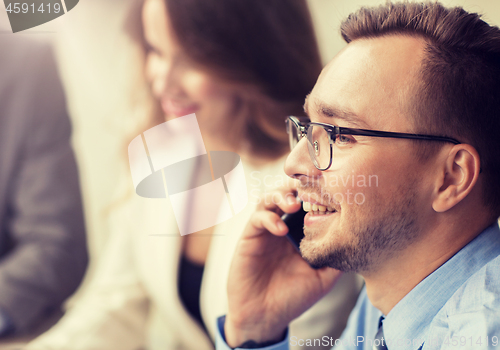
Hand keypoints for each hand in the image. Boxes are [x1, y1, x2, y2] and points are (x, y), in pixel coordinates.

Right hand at [224, 184, 341, 346]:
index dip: (317, 193)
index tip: (330, 191)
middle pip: (288, 193)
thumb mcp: (322, 279)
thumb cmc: (292, 298)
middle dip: (298, 186)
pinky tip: (281, 230)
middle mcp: (282, 226)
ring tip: (294, 205)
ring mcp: (265, 230)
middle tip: (309, 189)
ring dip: (282, 196)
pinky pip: (257, 218)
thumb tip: (357, 242)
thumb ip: (335, 259)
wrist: (264, 317)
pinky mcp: (250, 237)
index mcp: (299, 233)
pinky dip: (269, 218)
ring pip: (270, 198)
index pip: (307, 204)